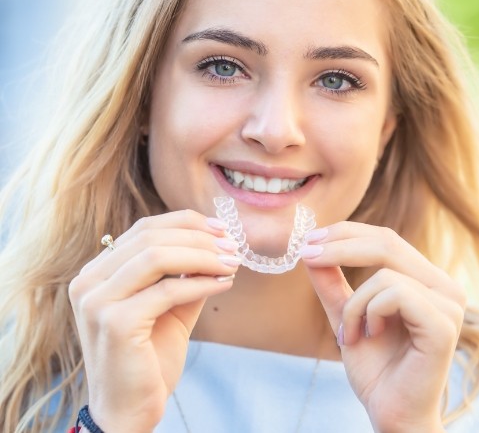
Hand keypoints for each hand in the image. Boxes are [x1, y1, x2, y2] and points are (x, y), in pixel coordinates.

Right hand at [69, 210, 239, 432]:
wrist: (129, 411)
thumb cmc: (149, 358)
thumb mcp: (170, 306)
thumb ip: (186, 274)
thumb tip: (219, 244)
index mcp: (98, 272)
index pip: (144, 228)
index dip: (186, 222)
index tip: (221, 228)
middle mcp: (89, 281)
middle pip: (151, 237)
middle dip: (199, 238)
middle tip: (233, 246)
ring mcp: (97, 301)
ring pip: (157, 256)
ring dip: (203, 256)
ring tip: (232, 263)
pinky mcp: (115, 323)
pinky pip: (168, 290)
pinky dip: (202, 283)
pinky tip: (224, 284)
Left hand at [301, 222, 464, 432]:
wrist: (392, 414)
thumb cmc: (375, 368)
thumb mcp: (345, 314)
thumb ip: (332, 283)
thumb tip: (311, 248)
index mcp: (425, 279)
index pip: (385, 238)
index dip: (346, 233)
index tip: (310, 239)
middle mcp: (443, 286)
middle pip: (386, 242)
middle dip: (340, 246)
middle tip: (308, 255)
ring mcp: (449, 304)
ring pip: (384, 273)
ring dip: (354, 303)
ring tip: (349, 333)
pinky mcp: (444, 324)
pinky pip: (395, 294)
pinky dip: (369, 313)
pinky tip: (370, 335)